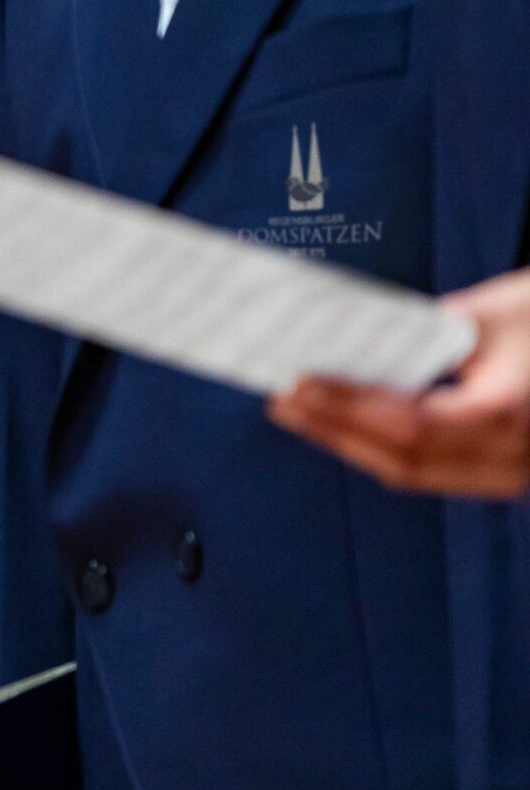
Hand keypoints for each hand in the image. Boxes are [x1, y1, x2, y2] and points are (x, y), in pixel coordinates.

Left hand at [269, 268, 529, 497]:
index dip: (348, 409)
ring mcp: (513, 473)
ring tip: (301, 414)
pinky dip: (384, 448)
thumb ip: (420, 336)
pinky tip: (344, 426)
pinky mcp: (503, 471)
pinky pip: (434, 469)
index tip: (298, 385)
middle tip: (283, 401)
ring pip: (416, 471)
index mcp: (508, 414)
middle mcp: (514, 457)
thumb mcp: (488, 316)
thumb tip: (346, 347)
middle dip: (337, 431)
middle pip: (406, 458)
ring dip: (352, 443)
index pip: (412, 424)